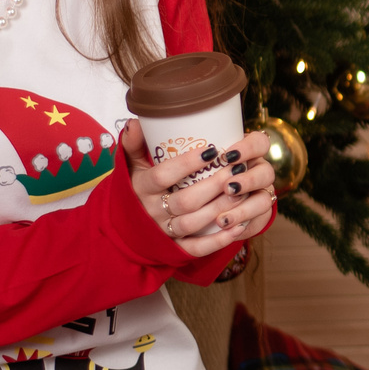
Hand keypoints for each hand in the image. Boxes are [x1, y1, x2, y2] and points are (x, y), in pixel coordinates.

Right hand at [120, 118, 278, 258]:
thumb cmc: (136, 188)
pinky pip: (196, 248)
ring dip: (221, 208)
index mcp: (141, 188)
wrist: (125, 227)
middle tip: (237, 169)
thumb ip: (133, 144)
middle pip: (186, 200)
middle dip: (214, 185)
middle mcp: (152, 211)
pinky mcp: (174, 247)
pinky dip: (218, 240)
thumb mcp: (131, 166)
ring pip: (194, 223)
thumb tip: (136, 121)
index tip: (212, 151)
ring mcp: (164, 231)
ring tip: (243, 191)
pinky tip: (238, 226)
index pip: (163, 175)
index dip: (187, 164)